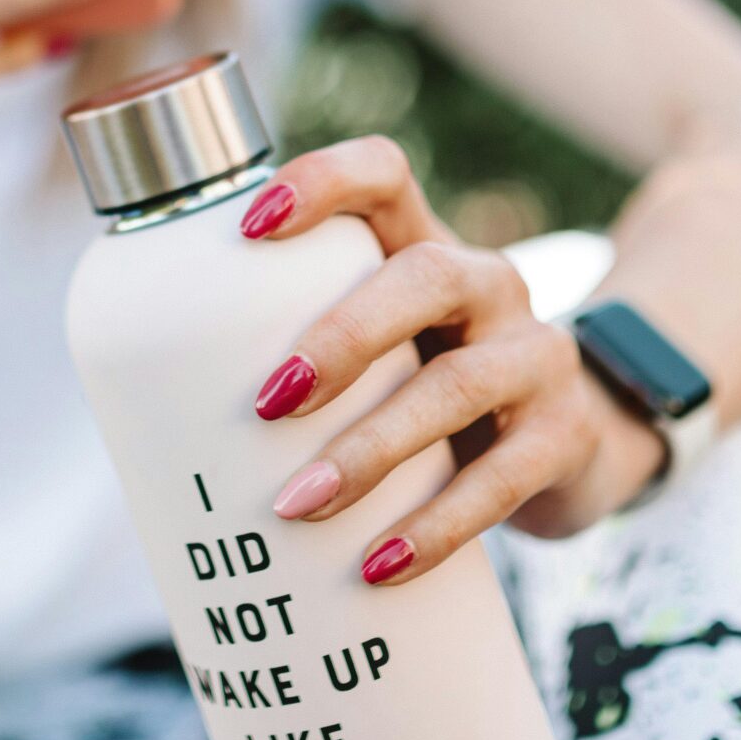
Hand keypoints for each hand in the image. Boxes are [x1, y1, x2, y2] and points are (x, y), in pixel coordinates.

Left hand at [241, 136, 667, 584]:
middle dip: (343, 336)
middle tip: (270, 403)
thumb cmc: (439, 384)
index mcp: (428, 246)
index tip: (249, 225)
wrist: (581, 442)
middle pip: (426, 275)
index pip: (384, 174)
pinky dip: (436, 526)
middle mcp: (490, 284)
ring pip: (457, 386)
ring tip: (297, 505)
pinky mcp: (564, 437)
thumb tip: (159, 420)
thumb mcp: (390, 345)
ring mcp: (536, 356)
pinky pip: (500, 479)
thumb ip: (308, 348)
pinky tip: (380, 565)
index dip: (323, 181)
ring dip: (370, 449)